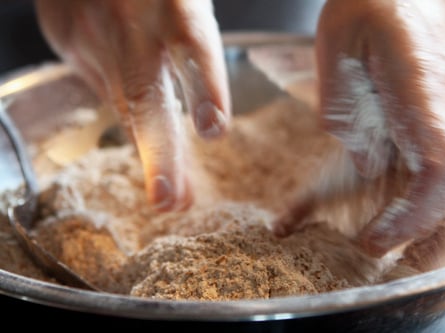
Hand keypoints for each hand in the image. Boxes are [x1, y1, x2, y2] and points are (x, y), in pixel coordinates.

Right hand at [35, 0, 230, 211]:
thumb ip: (187, 43)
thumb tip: (186, 119)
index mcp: (174, 1)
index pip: (193, 48)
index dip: (206, 90)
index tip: (214, 131)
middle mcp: (129, 21)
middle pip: (143, 94)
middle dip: (160, 153)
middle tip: (172, 199)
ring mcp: (91, 33)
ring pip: (121, 105)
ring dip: (148, 154)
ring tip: (171, 195)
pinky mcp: (65, 39)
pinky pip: (101, 83)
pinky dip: (124, 106)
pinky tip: (142, 119)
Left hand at [273, 0, 444, 256]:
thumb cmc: (374, 2)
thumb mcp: (340, 40)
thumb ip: (343, 103)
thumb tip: (362, 161)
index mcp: (422, 97)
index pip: (442, 172)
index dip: (414, 215)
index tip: (374, 237)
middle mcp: (434, 118)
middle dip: (416, 235)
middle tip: (368, 255)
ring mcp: (426, 124)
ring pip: (430, 189)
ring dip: (400, 225)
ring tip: (349, 246)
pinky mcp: (409, 125)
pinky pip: (402, 169)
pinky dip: (372, 197)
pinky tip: (323, 210)